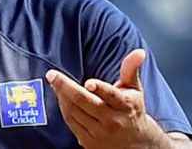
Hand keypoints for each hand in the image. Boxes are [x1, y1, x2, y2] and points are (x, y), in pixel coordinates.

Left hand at [46, 49, 168, 147]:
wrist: (136, 143)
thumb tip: (139, 52)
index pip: (111, 96)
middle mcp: (113, 121)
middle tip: (52, 75)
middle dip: (66, 87)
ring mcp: (100, 133)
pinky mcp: (89, 142)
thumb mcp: (135, 89)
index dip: (100, 88)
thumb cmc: (131, 110)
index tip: (89, 83)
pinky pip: (70, 122)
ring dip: (62, 96)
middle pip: (85, 102)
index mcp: (125, 105)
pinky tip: (60, 96)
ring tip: (55, 82)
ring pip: (74, 112)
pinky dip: (63, 107)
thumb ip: (131, 69)